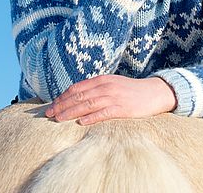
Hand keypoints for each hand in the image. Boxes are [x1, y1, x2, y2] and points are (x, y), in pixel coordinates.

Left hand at [44, 75, 176, 124]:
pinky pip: (104, 112)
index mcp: (102, 79)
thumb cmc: (131, 91)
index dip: (62, 97)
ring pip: (87, 104)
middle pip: (79, 96)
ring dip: (71, 111)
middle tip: (48, 114)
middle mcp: (106, 86)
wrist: (154, 92)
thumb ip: (97, 89)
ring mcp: (114, 96)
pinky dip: (91, 117)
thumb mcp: (113, 85)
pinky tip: (81, 122)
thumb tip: (78, 98)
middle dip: (62, 105)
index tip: (51, 106)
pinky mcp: (122, 107)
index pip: (77, 88)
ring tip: (58, 119)